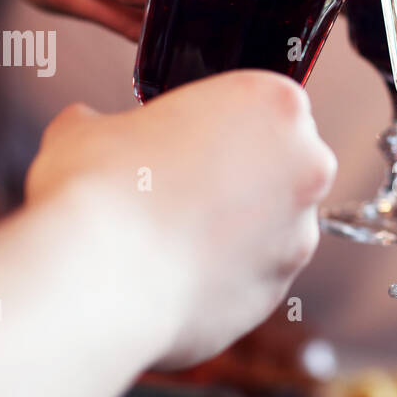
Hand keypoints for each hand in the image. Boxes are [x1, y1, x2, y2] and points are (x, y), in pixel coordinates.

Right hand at [26, 71, 335, 367]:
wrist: (100, 275)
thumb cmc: (100, 188)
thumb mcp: (90, 127)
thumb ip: (111, 122)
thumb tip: (90, 127)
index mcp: (277, 104)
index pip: (266, 109)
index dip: (222, 127)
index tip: (191, 143)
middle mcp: (307, 167)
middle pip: (282, 167)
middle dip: (241, 179)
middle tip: (182, 189)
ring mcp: (298, 235)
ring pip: (272, 228)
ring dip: (234, 232)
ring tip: (170, 238)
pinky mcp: (278, 292)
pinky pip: (252, 278)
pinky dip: (222, 278)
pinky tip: (174, 274)